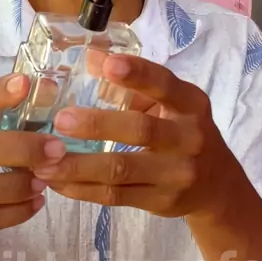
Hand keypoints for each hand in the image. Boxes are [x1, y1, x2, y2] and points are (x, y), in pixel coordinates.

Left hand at [33, 55, 239, 218]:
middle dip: (98, 124)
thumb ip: (134, 85)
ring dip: (79, 165)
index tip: (108, 65)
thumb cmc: (182, 132)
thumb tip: (90, 59)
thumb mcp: (171, 104)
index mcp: (190, 104)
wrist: (217, 186)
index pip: (165, 85)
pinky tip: (56, 181)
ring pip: (122, 169)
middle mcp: (189, 138)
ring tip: (45, 161)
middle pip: (141, 130)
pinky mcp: (161, 201)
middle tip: (61, 120)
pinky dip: (82, 189)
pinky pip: (115, 196)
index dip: (138, 74)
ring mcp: (177, 174)